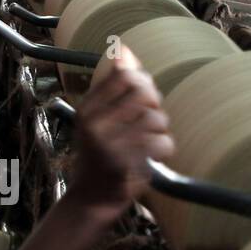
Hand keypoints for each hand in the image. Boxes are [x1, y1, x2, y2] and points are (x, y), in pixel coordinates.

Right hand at [66, 47, 173, 216]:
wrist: (90, 200)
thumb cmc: (99, 156)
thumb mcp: (97, 119)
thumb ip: (113, 86)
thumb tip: (124, 49)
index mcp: (87, 109)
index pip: (123, 74)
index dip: (142, 83)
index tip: (140, 100)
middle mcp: (94, 123)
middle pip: (142, 91)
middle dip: (154, 104)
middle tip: (149, 120)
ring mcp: (109, 143)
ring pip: (156, 118)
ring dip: (160, 131)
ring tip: (149, 142)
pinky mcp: (126, 162)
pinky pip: (161, 142)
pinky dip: (163, 149)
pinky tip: (152, 156)